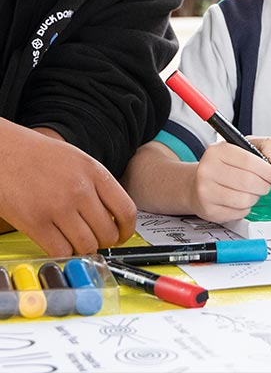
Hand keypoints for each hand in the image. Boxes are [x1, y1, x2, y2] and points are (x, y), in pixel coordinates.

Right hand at [0, 120, 136, 255]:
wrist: (2, 150)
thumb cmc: (35, 154)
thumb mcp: (75, 159)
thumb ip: (94, 183)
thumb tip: (110, 214)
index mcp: (93, 170)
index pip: (126, 210)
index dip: (127, 230)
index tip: (121, 235)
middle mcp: (80, 189)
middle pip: (108, 232)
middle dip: (103, 241)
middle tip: (93, 239)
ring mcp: (59, 207)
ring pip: (87, 246)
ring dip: (82, 249)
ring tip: (73, 241)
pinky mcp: (36, 223)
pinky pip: (61, 251)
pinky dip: (62, 253)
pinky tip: (57, 243)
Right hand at [189, 135, 270, 223]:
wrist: (197, 183)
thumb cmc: (224, 165)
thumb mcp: (245, 147)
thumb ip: (267, 146)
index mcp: (217, 151)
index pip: (249, 161)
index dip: (269, 171)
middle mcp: (208, 170)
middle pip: (248, 182)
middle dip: (264, 186)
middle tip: (265, 185)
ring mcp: (206, 191)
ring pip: (245, 199)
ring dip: (255, 197)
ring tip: (250, 192)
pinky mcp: (209, 210)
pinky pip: (238, 213)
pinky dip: (245, 208)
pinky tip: (239, 200)